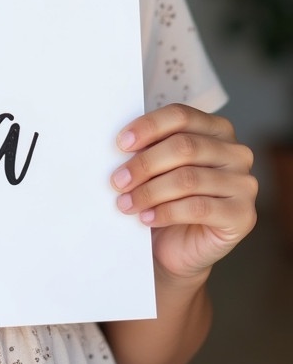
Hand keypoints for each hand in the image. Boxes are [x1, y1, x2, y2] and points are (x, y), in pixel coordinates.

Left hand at [111, 103, 256, 281]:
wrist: (180, 247)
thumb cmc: (167, 198)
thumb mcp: (158, 167)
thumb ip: (149, 148)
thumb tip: (124, 144)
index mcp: (216, 129)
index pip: (181, 116)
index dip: (149, 127)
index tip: (121, 143)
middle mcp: (236, 153)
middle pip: (184, 147)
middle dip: (145, 164)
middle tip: (118, 180)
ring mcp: (244, 184)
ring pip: (188, 179)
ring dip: (150, 192)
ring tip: (126, 202)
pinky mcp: (243, 215)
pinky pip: (198, 209)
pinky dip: (165, 212)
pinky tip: (147, 217)